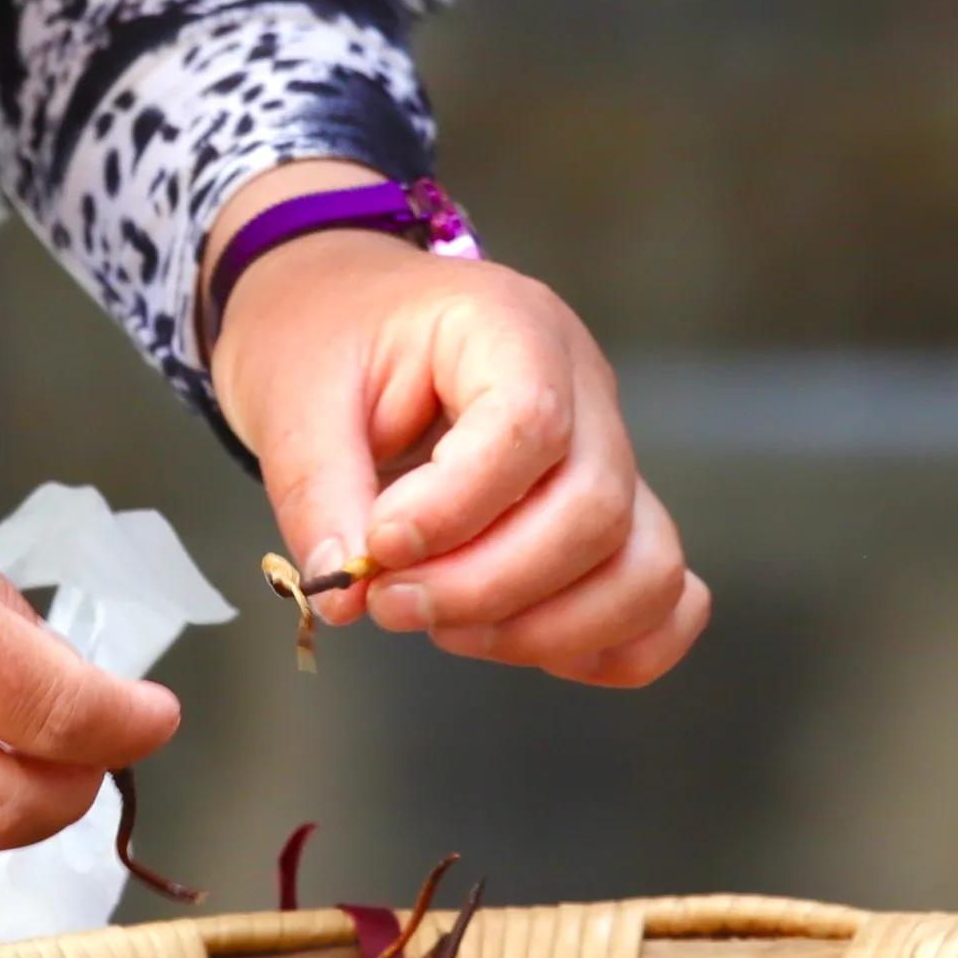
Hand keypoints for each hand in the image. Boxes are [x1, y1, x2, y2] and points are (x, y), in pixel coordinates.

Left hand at [206, 164, 707, 685]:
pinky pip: (664, 595)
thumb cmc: (326, 336)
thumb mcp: (293, 397)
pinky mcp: (613, 513)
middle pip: (596, 508)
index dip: (456, 509)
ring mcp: (611, 452)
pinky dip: (613, 643)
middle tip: (392, 604)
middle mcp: (584, 386)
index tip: (379, 547)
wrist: (348, 312)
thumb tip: (347, 595)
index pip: (531, 424)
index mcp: (509, 326)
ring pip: (647, 565)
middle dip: (490, 586)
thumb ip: (319, 495)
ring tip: (449, 628)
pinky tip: (526, 646)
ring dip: (550, 628)